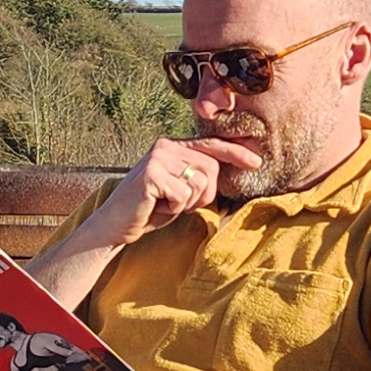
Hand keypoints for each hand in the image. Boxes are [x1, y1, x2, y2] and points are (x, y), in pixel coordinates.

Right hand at [75, 137, 244, 249]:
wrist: (114, 224)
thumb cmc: (148, 209)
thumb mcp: (178, 189)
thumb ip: (198, 176)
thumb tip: (229, 171)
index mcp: (172, 146)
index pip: (211, 145)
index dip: (235, 153)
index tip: (256, 162)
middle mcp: (166, 146)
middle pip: (211, 169)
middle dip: (203, 195)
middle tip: (178, 204)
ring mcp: (158, 159)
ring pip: (200, 184)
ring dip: (187, 203)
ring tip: (165, 205)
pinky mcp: (152, 175)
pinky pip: (183, 196)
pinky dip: (174, 209)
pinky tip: (156, 207)